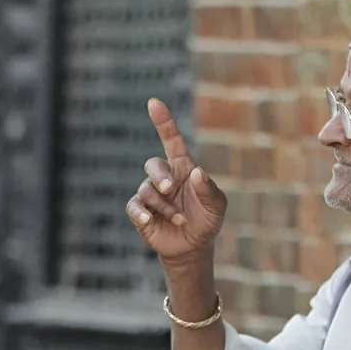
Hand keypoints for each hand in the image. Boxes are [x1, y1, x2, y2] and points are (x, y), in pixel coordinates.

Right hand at [126, 98, 227, 263]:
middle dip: (160, 176)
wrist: (194, 246)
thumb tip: (196, 173)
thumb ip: (209, 189)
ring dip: (164, 206)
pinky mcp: (140, 212)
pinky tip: (148, 219)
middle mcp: (164, 177)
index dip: (163, 121)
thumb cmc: (207, 220)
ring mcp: (150, 194)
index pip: (171, 139)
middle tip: (170, 189)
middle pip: (152, 164)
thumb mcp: (217, 205)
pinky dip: (141, 212)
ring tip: (180, 219)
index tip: (154, 102)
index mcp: (182, 167)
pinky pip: (133, 206)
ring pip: (146, 190)